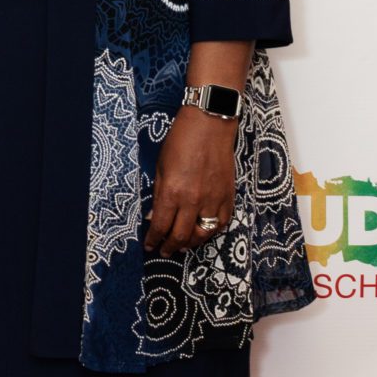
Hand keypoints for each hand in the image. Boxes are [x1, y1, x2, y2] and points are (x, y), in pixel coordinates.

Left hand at [143, 108, 235, 257]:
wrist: (210, 125)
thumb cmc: (181, 141)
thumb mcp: (161, 167)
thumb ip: (159, 195)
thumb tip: (154, 217)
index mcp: (172, 192)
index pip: (161, 226)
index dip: (153, 240)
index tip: (149, 245)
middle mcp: (193, 200)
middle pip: (181, 236)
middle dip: (170, 247)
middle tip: (164, 251)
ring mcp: (213, 200)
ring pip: (203, 234)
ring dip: (190, 244)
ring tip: (182, 246)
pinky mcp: (228, 196)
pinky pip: (220, 223)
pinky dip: (210, 231)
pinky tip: (202, 232)